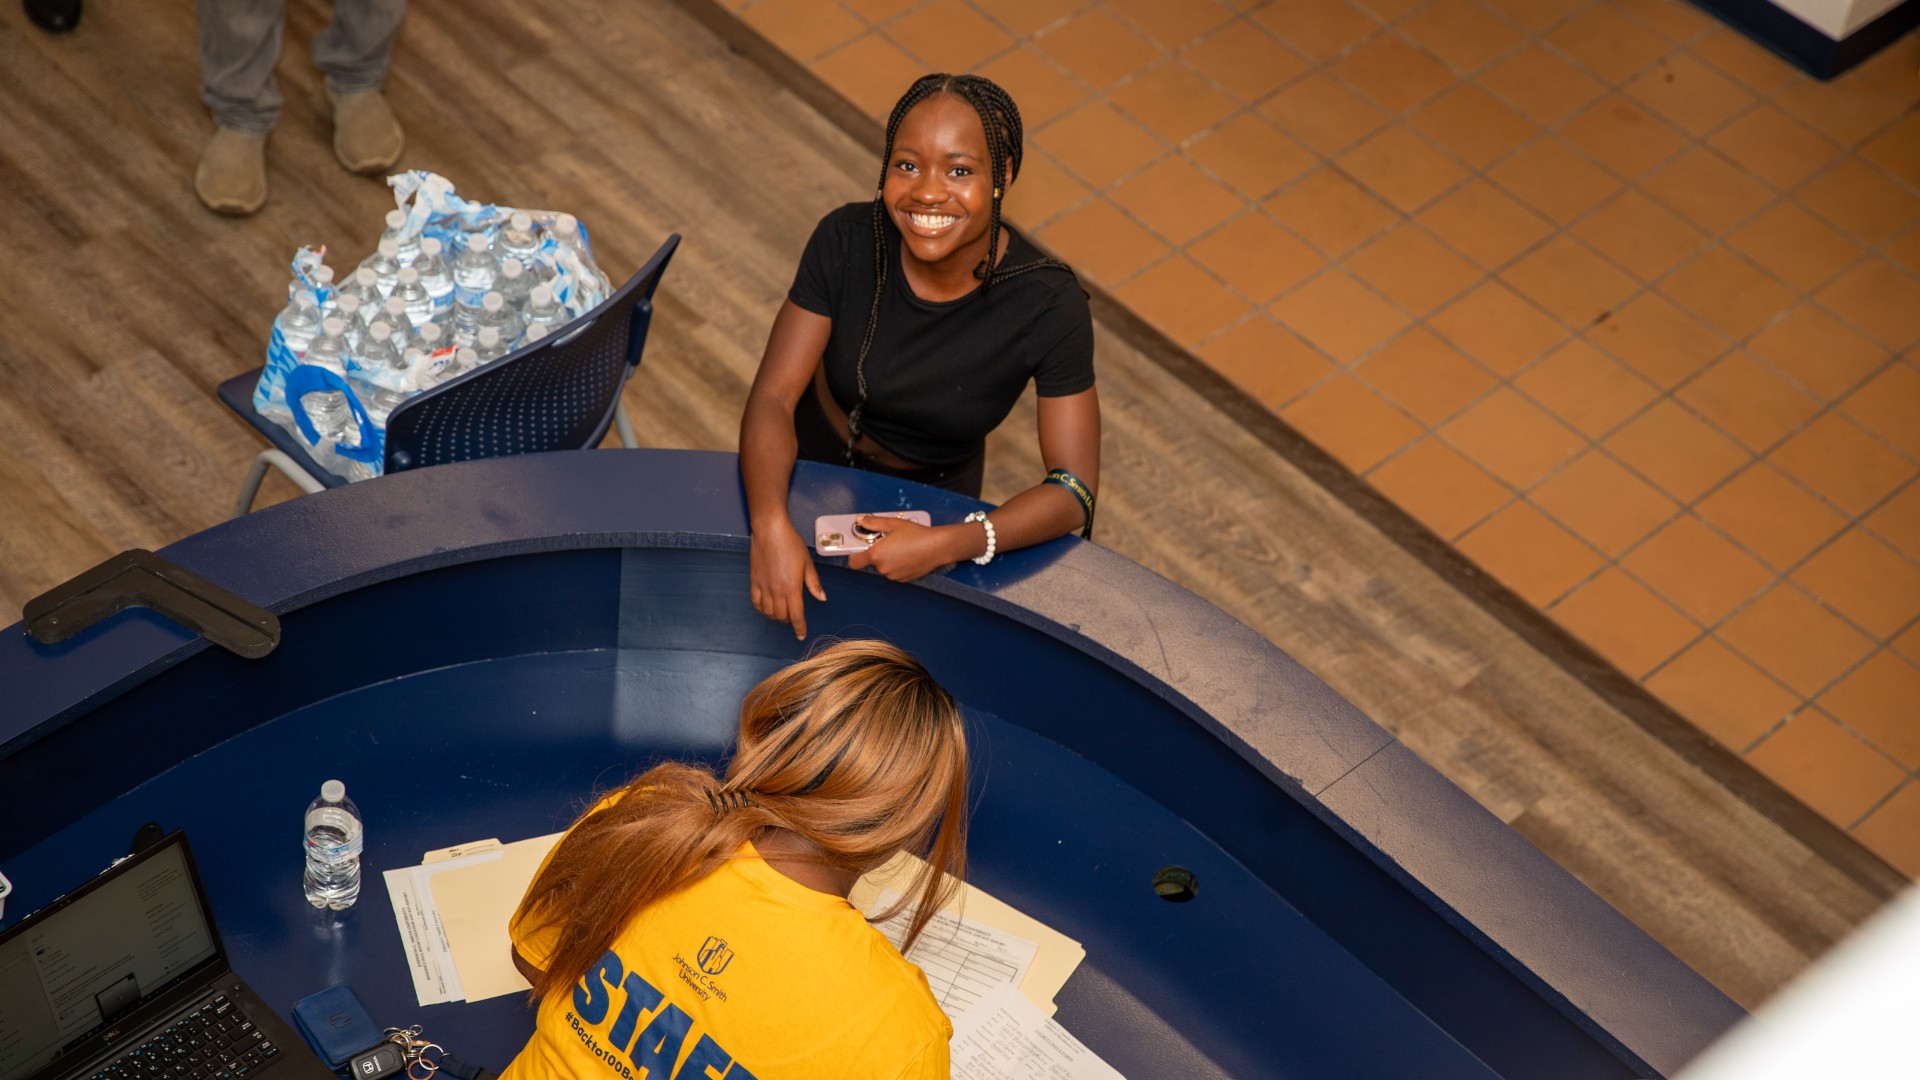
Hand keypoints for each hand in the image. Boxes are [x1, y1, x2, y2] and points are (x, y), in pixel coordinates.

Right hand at [750, 525, 825, 638]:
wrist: (770, 531)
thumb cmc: (791, 544)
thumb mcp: (807, 563)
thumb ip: (813, 583)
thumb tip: (822, 598)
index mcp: (792, 588)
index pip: (796, 616)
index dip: (799, 628)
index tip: (801, 635)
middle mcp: (776, 591)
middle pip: (781, 616)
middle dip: (788, 620)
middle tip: (794, 616)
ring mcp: (763, 587)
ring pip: (768, 612)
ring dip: (775, 616)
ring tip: (781, 611)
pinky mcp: (754, 581)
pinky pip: (755, 602)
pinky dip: (761, 608)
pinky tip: (766, 606)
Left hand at [847, 515, 963, 581]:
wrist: (937, 547)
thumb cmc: (917, 535)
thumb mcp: (893, 524)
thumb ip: (874, 523)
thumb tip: (861, 520)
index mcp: (876, 555)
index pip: (854, 562)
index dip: (854, 556)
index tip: (858, 549)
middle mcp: (883, 568)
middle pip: (871, 563)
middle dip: (877, 554)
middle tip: (887, 542)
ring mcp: (893, 575)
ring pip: (884, 568)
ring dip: (888, 560)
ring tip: (900, 548)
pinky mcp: (903, 579)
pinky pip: (894, 572)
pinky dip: (897, 565)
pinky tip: (907, 555)